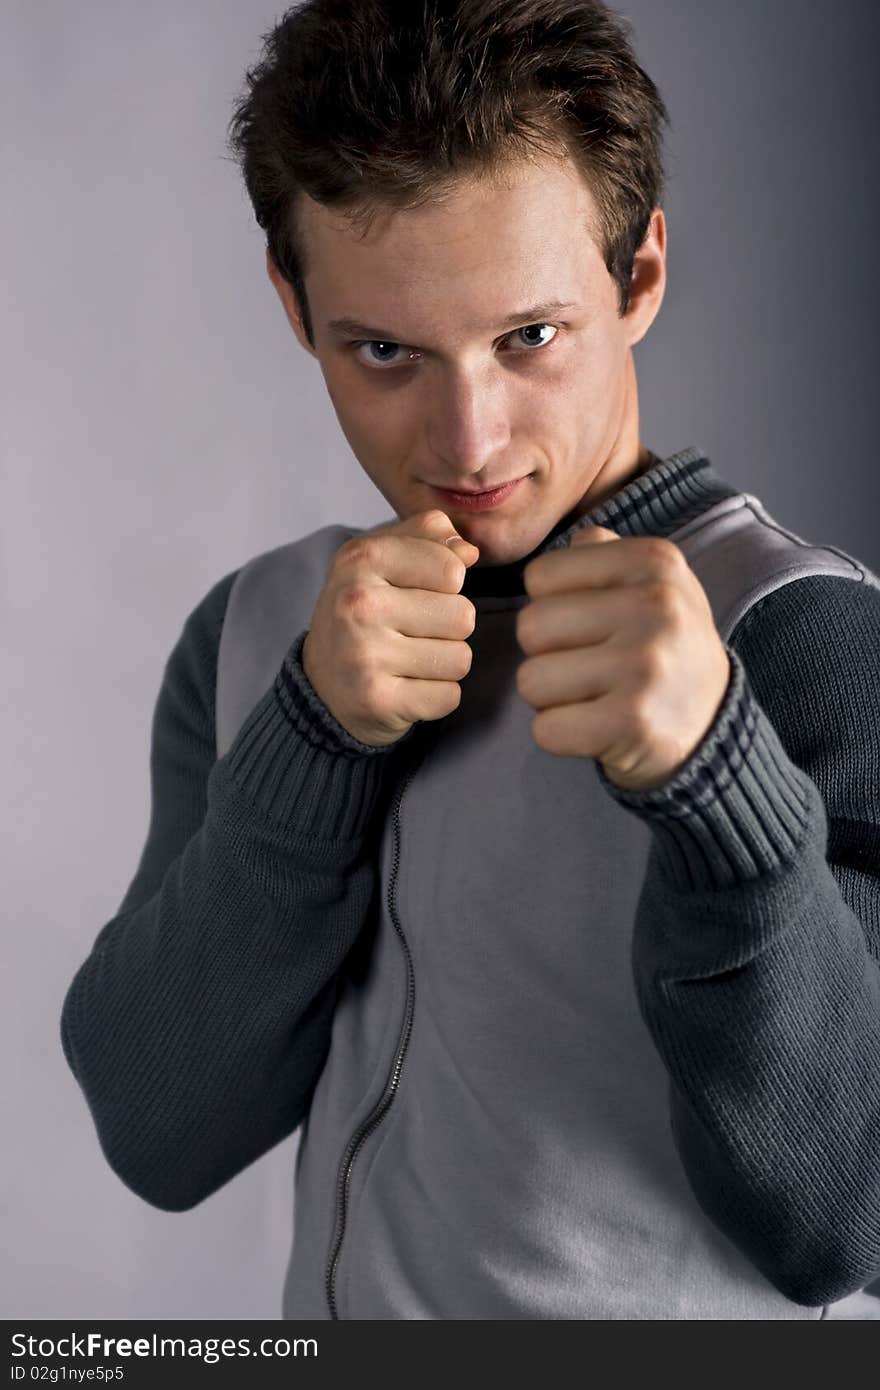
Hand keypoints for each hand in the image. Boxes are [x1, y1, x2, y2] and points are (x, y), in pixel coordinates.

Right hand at [302, 509, 479, 746]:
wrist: (323, 687)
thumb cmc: (363, 615)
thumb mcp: (382, 561)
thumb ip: (428, 538)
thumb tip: (470, 551)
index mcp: (361, 560)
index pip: (453, 569)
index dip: (448, 585)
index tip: (418, 594)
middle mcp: (358, 604)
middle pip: (463, 616)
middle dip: (448, 628)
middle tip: (411, 634)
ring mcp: (364, 655)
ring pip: (460, 659)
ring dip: (443, 664)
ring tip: (408, 661)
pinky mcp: (377, 701)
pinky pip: (449, 696)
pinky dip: (435, 696)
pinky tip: (406, 687)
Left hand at [515, 524, 732, 791]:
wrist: (712, 724)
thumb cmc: (663, 648)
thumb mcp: (652, 584)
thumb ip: (605, 552)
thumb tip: (572, 538)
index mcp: (654, 562)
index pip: (540, 576)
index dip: (552, 606)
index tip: (592, 625)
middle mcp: (656, 606)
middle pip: (530, 626)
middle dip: (547, 654)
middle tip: (591, 667)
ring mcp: (646, 665)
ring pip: (531, 680)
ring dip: (552, 698)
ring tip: (596, 696)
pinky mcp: (633, 721)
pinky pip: (546, 729)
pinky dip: (561, 735)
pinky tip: (598, 727)